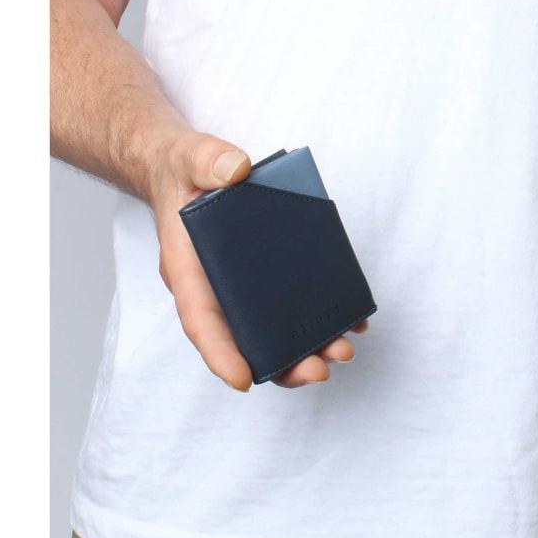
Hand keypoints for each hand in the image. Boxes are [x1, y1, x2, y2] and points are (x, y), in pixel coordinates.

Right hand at [150, 131, 368, 390]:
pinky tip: (352, 320)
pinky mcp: (270, 277)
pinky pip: (293, 307)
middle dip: (283, 363)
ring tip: (343, 351)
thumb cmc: (185, 173)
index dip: (220, 354)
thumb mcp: (191, 157)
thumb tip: (237, 170)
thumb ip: (208, 160)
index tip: (243, 380)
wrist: (191, 171)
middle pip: (246, 342)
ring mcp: (246, 287)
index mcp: (190, 271)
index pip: (201, 321)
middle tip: (319, 370)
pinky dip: (321, 320)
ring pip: (273, 334)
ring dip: (308, 350)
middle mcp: (218, 290)